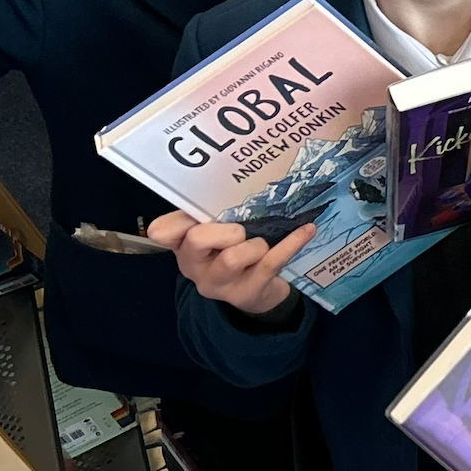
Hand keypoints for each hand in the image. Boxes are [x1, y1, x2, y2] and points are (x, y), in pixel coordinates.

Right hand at [149, 210, 313, 316]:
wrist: (256, 291)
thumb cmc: (232, 251)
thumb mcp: (216, 233)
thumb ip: (210, 212)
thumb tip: (223, 179)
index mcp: (182, 246)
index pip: (163, 231)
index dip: (177, 221)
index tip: (196, 215)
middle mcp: (195, 267)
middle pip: (197, 240)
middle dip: (224, 231)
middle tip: (239, 232)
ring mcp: (220, 284)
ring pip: (233, 257)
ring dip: (253, 245)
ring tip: (261, 245)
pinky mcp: (249, 292)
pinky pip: (271, 261)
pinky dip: (292, 242)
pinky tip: (307, 229)